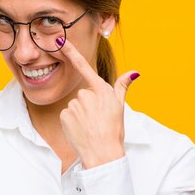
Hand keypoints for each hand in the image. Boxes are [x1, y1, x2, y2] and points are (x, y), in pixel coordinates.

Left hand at [58, 37, 138, 168]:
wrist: (102, 154)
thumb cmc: (113, 131)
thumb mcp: (120, 107)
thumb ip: (122, 87)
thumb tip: (134, 72)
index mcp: (101, 90)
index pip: (84, 66)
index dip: (70, 51)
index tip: (59, 40)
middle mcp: (86, 94)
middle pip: (83, 94)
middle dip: (87, 104)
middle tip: (97, 119)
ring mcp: (75, 105)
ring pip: (75, 105)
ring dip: (80, 114)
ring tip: (89, 126)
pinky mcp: (65, 115)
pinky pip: (67, 115)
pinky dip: (72, 122)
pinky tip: (80, 130)